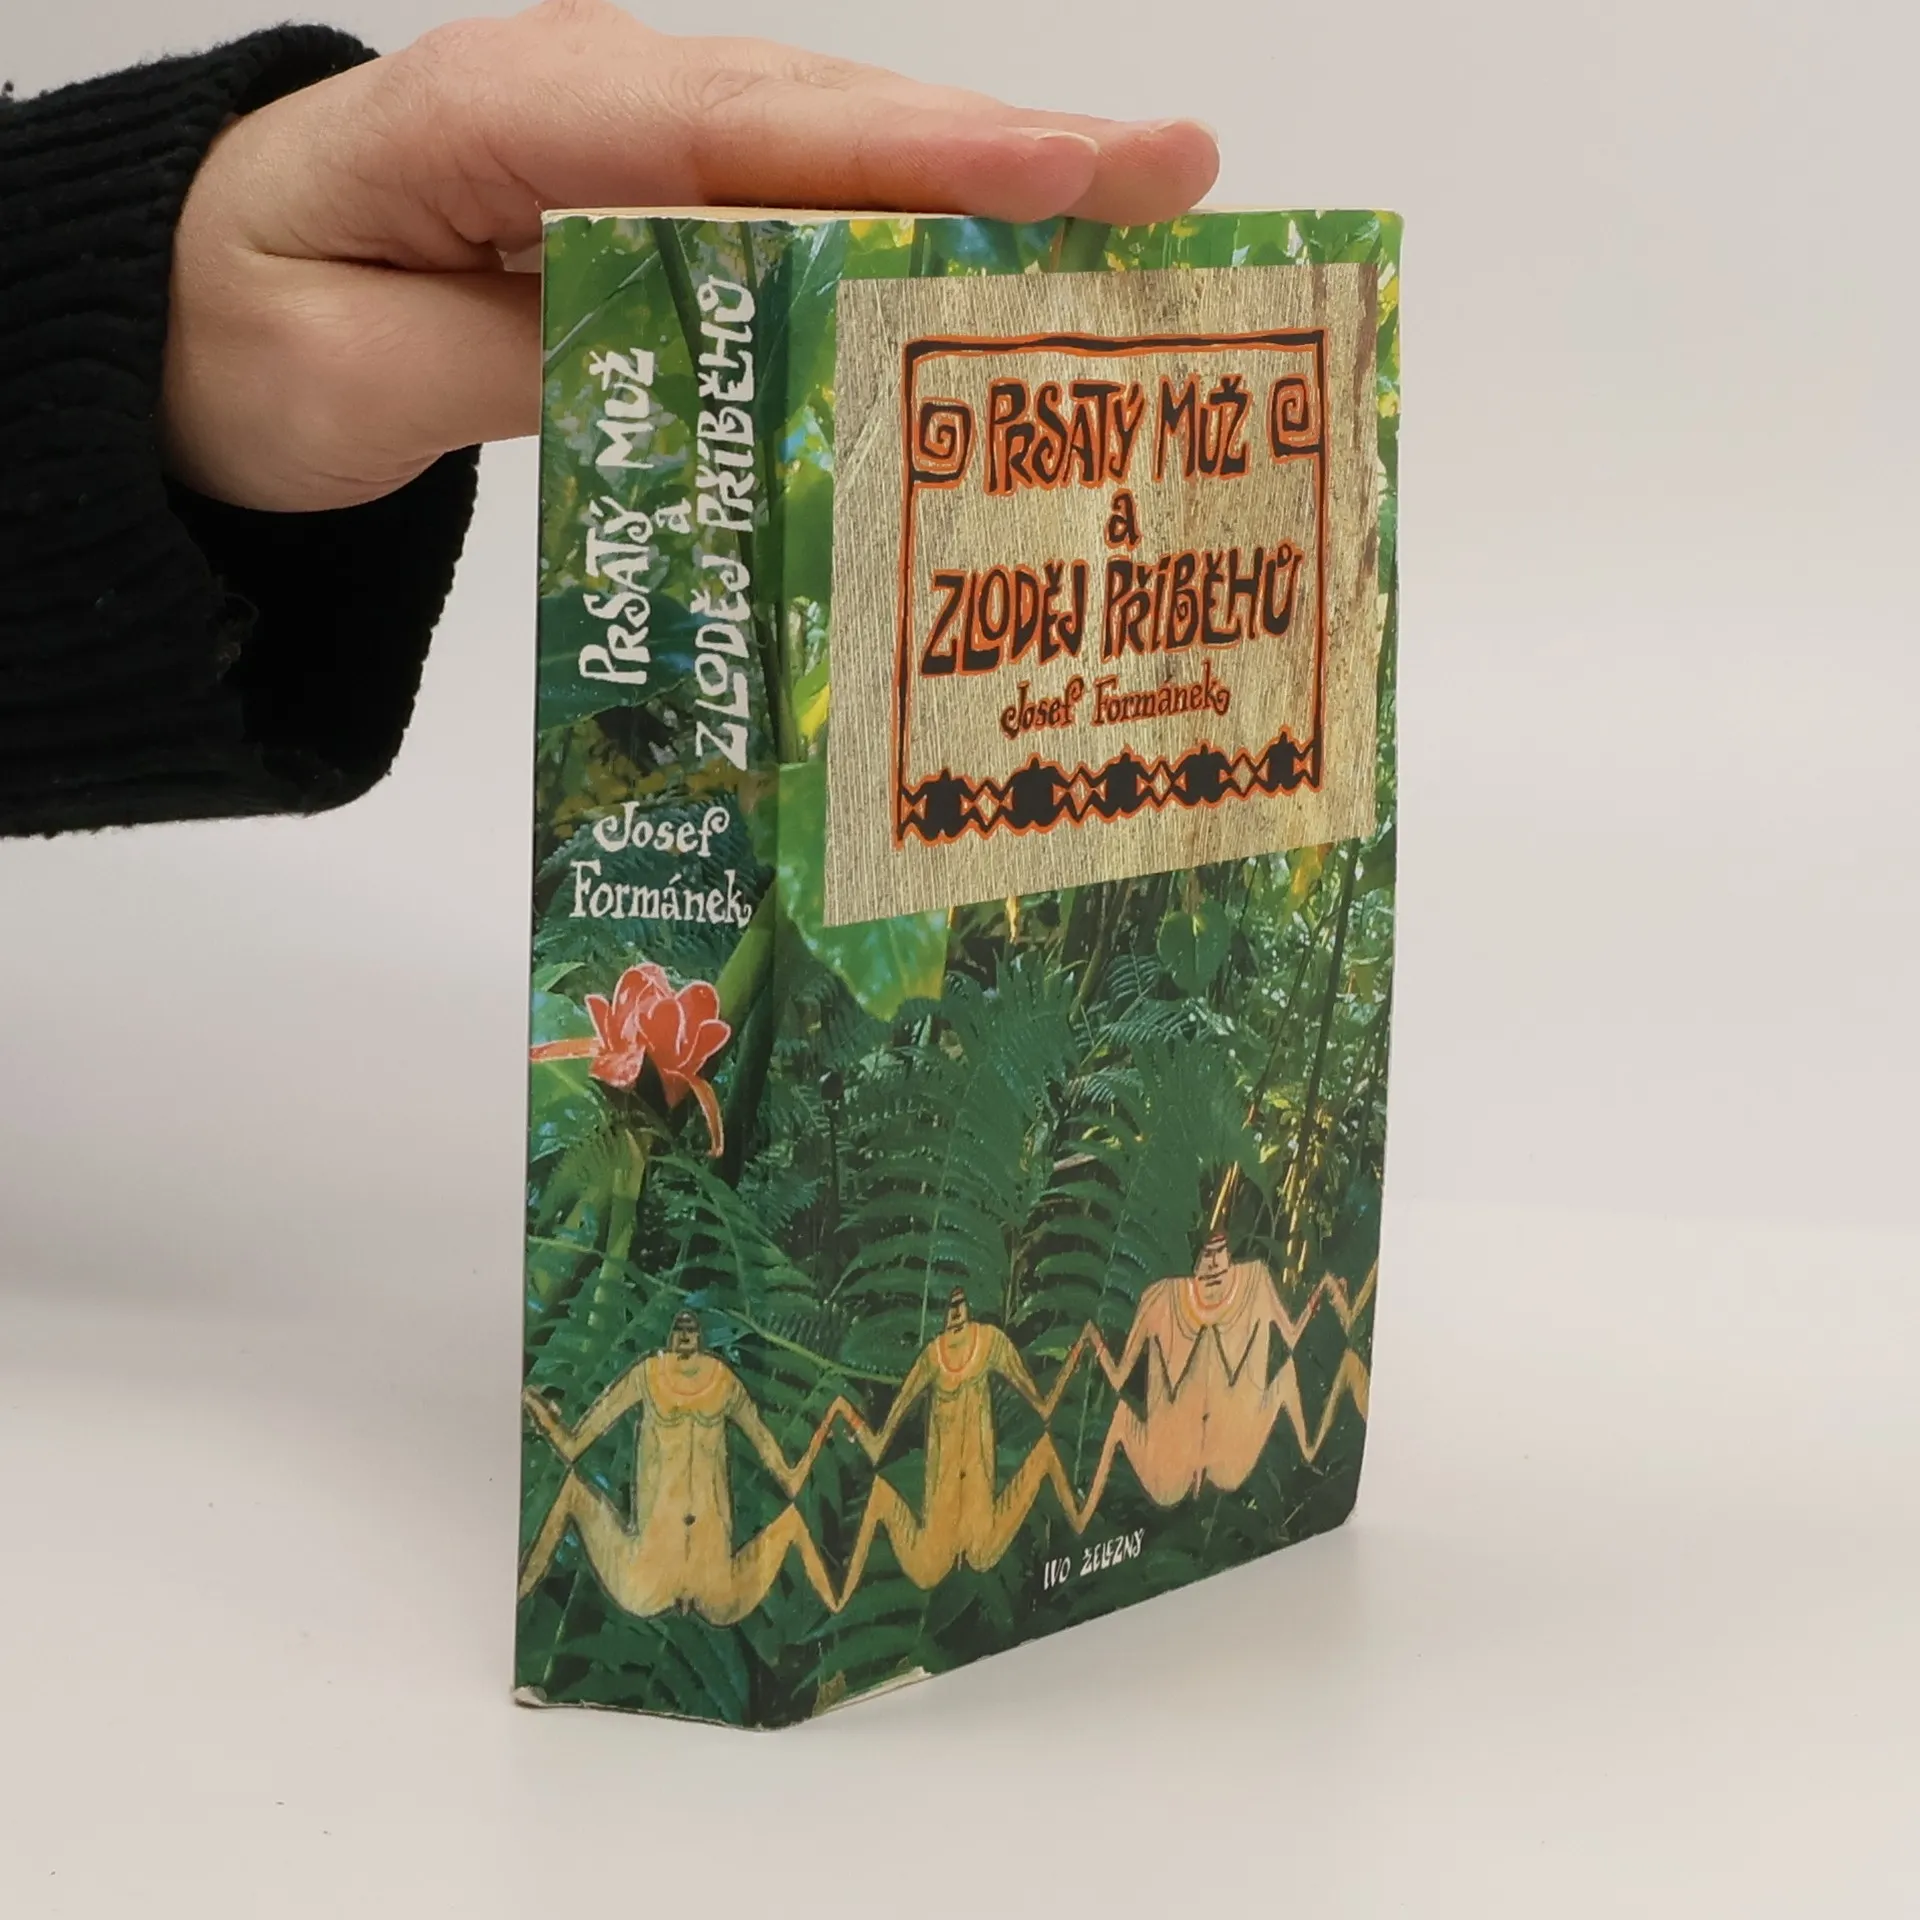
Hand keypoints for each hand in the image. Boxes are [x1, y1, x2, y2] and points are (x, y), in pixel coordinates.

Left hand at [161, 0, 1218, 512]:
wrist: (198, 312)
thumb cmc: (251, 332)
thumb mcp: (352, 375)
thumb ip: (526, 360)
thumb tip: (706, 360)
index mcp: (513, 115)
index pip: (739, 125)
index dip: (908, 148)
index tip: (1057, 169)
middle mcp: (599, 102)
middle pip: (829, 116)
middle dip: (1011, 148)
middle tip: (1178, 176)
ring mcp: (638, 145)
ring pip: (838, 152)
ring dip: (994, 185)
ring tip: (1147, 213)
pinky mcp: (661, 204)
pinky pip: (806, 208)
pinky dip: (915, 233)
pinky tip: (1012, 272)